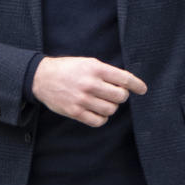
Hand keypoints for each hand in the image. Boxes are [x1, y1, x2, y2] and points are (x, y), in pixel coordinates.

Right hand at [31, 57, 146, 126]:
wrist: (42, 77)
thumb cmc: (69, 69)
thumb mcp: (88, 63)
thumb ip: (107, 72)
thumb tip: (128, 83)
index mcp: (95, 69)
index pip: (124, 79)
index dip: (137, 85)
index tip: (142, 89)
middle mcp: (90, 84)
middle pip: (121, 97)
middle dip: (121, 96)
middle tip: (114, 94)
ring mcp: (82, 99)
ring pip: (111, 110)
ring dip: (111, 107)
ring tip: (103, 101)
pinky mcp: (75, 112)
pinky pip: (99, 121)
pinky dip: (102, 118)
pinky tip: (97, 111)